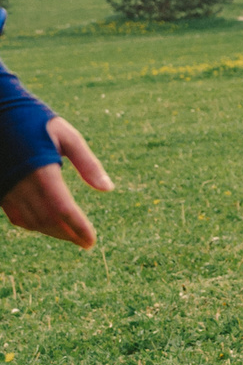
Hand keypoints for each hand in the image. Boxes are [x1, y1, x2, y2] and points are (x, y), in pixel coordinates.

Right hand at [1, 117, 111, 247]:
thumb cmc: (37, 121)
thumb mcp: (68, 136)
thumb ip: (88, 163)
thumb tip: (108, 189)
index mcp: (41, 170)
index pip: (63, 208)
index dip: (78, 227)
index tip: (92, 241)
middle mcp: (21, 183)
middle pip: (48, 220)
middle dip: (69, 234)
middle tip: (86, 243)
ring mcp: (7, 189)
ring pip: (32, 222)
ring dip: (53, 232)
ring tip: (72, 236)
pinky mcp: (0, 191)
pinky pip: (17, 216)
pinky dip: (35, 225)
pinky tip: (49, 225)